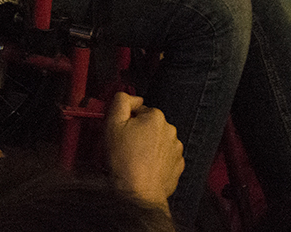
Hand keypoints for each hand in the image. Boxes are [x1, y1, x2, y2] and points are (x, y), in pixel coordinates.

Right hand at [104, 92, 182, 208]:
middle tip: (126, 146)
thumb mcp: (112, 123)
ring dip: (148, 145)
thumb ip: (120, 101)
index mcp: (155, 117)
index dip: (127, 121)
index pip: (138, 110)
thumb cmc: (125, 161)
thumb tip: (131, 97)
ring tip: (135, 158)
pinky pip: (165, 155)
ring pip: (157, 140)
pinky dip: (156, 159)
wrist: (139, 193)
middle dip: (138, 132)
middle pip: (149, 124)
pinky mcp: (178, 164)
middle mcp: (170, 130)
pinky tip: (145, 166)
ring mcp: (176, 148)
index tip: (121, 133)